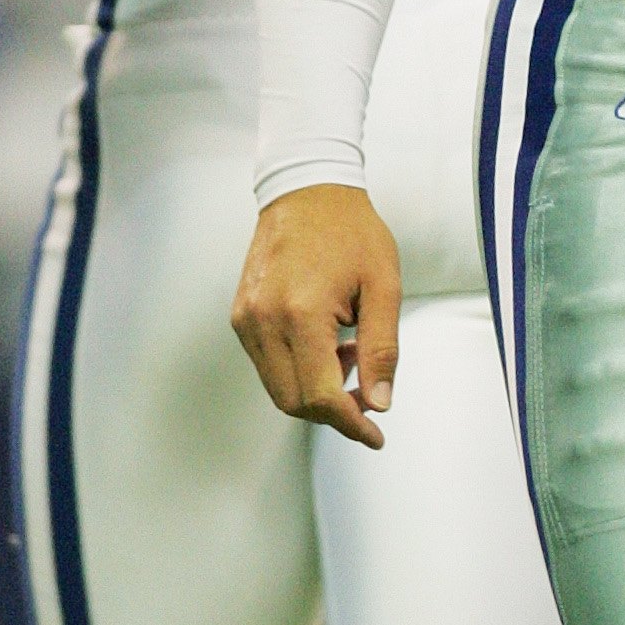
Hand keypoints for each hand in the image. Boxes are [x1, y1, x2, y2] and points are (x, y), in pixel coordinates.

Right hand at [232, 183, 401, 447]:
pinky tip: (328, 344)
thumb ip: (382, 349)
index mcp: (300, 313)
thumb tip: (379, 403)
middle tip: (368, 397)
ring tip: (350, 354)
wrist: (307, 190)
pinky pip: (267, 365)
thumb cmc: (351, 231)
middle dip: (333, 412)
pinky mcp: (240, 315)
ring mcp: (246, 319)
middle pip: (293, 402)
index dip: (351, 423)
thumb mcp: (384, 287)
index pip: (320, 395)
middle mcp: (263, 320)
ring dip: (316, 392)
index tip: (375, 434)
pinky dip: (298, 371)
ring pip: (278, 388)